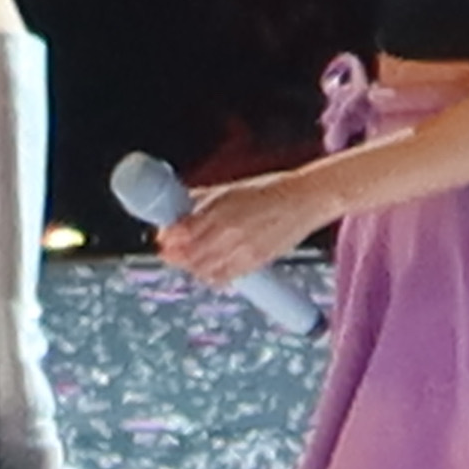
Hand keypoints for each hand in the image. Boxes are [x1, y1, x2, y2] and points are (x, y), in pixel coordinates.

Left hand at [160, 168, 331, 292]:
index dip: (167, 239)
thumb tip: (175, 208)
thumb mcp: (229, 189)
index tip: (163, 237)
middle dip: (175, 255)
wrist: (304, 199)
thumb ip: (200, 202)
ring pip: (202, 271)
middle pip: (187, 256)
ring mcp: (242, 250)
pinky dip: (210, 276)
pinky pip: (222, 279)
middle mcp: (229, 233)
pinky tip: (210, 267)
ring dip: (191, 267)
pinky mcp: (254, 262)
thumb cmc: (268, 190)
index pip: (180, 234)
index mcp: (220, 211)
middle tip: (172, 250)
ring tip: (191, 258)